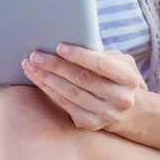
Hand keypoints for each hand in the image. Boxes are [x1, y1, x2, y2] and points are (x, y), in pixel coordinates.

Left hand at [22, 43, 146, 130]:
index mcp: (128, 78)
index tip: (59, 46)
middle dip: (55, 66)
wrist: (129, 110)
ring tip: (29, 65)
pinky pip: (65, 105)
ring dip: (46, 78)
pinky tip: (37, 79)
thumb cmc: (116, 76)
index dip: (79, 55)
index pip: (102, 64)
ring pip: (70, 93)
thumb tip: (72, 36)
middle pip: (82, 79)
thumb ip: (99, 52)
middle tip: (35, 55)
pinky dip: (48, 91)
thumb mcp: (118, 61)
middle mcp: (120, 98)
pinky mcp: (90, 123)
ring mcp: (106, 114)